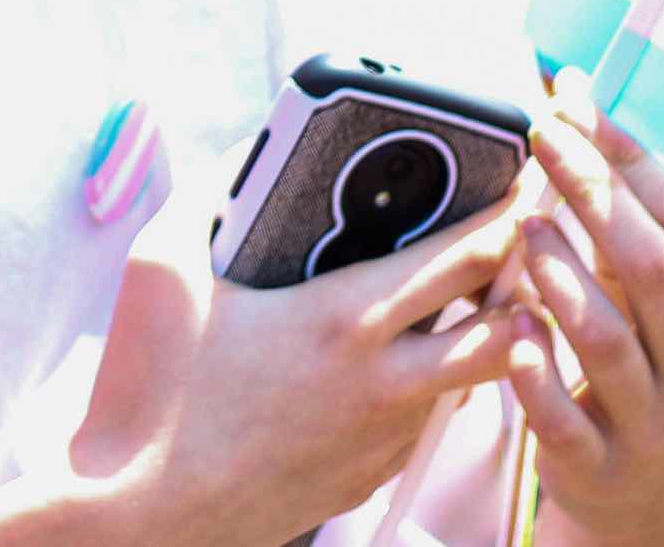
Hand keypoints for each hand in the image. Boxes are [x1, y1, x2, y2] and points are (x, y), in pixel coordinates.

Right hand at [67, 148, 531, 546]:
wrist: (138, 514)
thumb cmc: (147, 390)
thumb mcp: (161, 265)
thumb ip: (209, 192)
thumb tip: (247, 152)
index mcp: (342, 321)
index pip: (465, 259)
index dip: (508, 215)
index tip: (525, 185)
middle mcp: (381, 384)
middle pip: (504, 326)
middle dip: (525, 278)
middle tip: (520, 244)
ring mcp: (381, 439)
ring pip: (473, 381)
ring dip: (482, 336)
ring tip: (460, 300)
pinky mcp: (368, 477)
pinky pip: (425, 421)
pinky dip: (429, 384)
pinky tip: (391, 362)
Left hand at [509, 72, 663, 546]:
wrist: (657, 513)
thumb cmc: (653, 379)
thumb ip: (632, 232)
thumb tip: (583, 112)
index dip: (635, 155)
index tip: (582, 104)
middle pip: (651, 268)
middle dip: (594, 190)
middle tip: (542, 136)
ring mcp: (652, 429)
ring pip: (606, 339)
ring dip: (559, 272)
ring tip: (523, 225)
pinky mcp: (596, 471)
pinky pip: (560, 416)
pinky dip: (532, 365)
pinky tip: (510, 322)